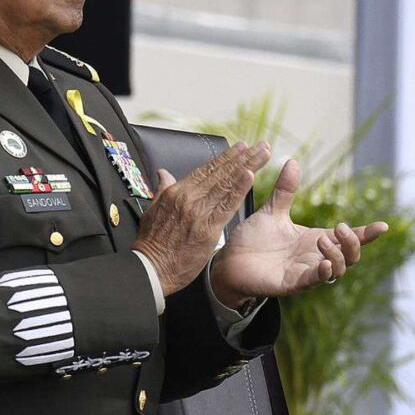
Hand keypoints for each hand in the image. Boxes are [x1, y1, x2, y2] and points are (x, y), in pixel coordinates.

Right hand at [133, 142, 266, 295]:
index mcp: (176, 192)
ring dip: (248, 167)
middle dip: (243, 157)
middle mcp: (189, 198)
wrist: (151, 268)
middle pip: (221, 173)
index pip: (207, 170)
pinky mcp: (207, 229)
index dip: (226, 157)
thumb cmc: (151, 244)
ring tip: (263, 154)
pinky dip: (239, 190)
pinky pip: (227, 206)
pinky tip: (251, 176)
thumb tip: (163, 173)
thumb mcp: (152, 211)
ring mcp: (199, 212)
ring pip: (227, 184)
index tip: (242, 147)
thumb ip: (162, 190)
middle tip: (261, 145)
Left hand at [208, 157, 389, 308]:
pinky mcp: (291, 284)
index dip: (367, 234)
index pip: (348, 238)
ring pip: (337, 271)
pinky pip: (314, 282)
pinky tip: (323, 264)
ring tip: (323, 241)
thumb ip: (285, 190)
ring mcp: (305, 272)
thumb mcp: (273, 211)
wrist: (228, 260)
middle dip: (353, 243)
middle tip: (340, 227)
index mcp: (315, 239)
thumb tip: (293, 161)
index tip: (383, 226)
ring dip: (337, 256)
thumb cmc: (252, 239)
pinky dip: (323, 273)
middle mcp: (314, 257)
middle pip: (351, 256)